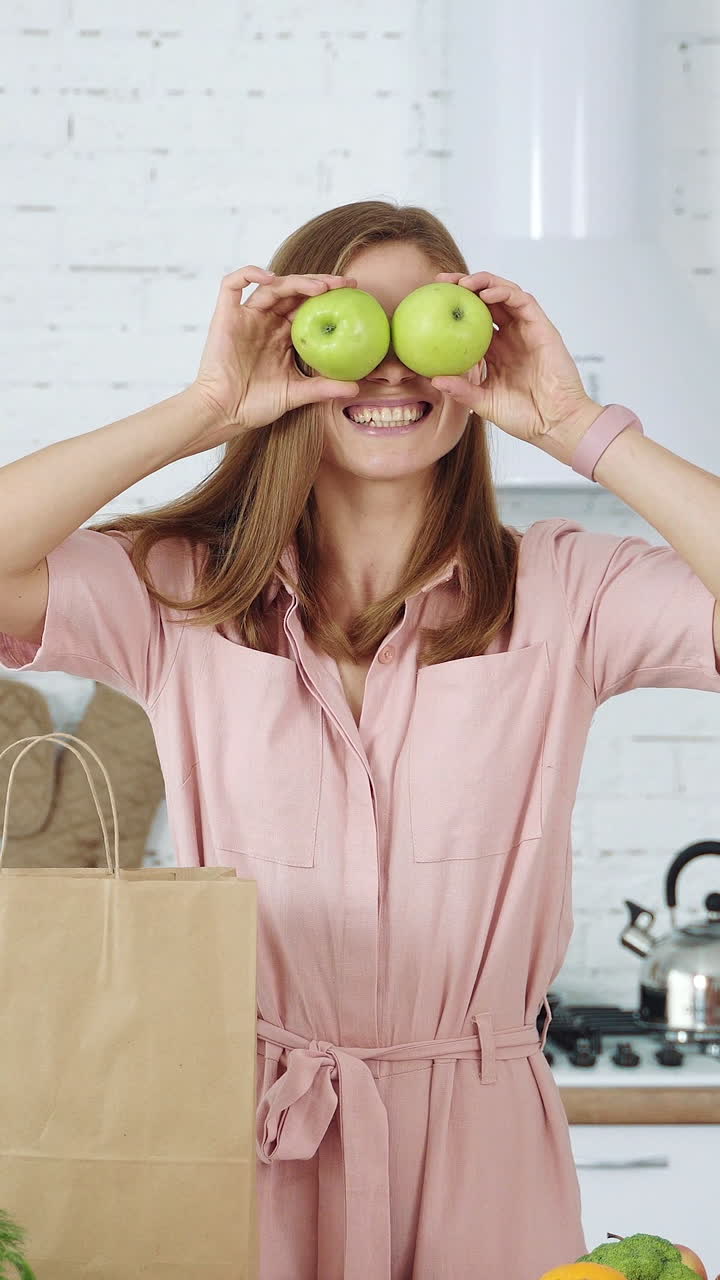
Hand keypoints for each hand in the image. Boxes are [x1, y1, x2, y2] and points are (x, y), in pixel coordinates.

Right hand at [191, 267, 359, 441]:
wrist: (223, 413)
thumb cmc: (255, 405)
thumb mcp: (296, 394)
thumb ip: (324, 388)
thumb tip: (357, 388)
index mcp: (283, 336)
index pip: (308, 307)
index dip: (329, 297)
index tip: (354, 294)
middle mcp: (266, 321)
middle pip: (294, 291)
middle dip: (320, 283)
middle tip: (345, 283)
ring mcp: (246, 317)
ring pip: (272, 285)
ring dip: (296, 281)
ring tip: (320, 287)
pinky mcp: (226, 316)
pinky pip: (232, 284)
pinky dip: (249, 273)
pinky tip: (270, 278)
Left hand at [430, 271, 597, 443]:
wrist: (555, 423)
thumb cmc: (523, 417)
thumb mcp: (484, 403)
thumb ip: (461, 390)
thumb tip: (433, 379)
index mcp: (495, 351)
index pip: (471, 321)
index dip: (453, 308)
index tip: (429, 302)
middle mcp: (509, 336)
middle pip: (486, 301)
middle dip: (464, 285)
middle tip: (442, 282)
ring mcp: (526, 330)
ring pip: (504, 293)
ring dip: (484, 282)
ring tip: (463, 283)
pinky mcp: (541, 327)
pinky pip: (522, 301)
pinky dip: (504, 292)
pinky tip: (486, 294)